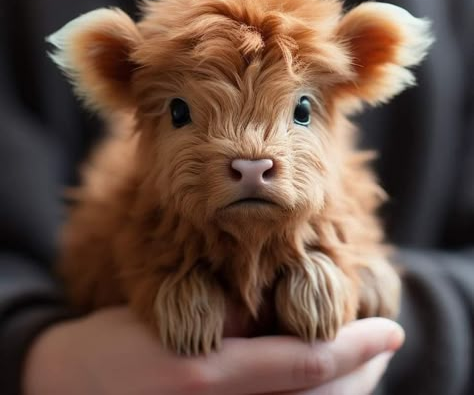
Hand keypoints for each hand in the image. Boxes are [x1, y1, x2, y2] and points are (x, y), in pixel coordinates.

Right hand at [23, 307, 402, 394]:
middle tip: (383, 341)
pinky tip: (318, 377)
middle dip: (361, 373)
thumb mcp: (170, 315)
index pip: (306, 366)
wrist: (72, 386)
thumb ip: (231, 324)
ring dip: (345, 389)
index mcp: (208, 378)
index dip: (354, 348)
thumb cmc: (116, 341)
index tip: (390, 330)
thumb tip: (279, 322)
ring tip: (364, 359)